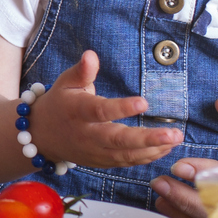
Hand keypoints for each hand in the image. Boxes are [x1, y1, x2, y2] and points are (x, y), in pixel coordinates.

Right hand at [31, 50, 181, 168]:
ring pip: (126, 155)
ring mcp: (94, 152)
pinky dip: (147, 157)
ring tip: (175, 140)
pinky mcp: (101, 162)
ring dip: (153, 149)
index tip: (144, 102)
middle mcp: (87, 135)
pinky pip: (126, 162)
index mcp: (78, 111)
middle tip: (173, 134)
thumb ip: (82, 71)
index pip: (101, 111)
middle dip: (148, 139)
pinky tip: (165, 149)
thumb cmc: (60, 103)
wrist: (42, 135)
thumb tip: (91, 55)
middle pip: (118, 140)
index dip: (122, 108)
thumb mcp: (65, 82)